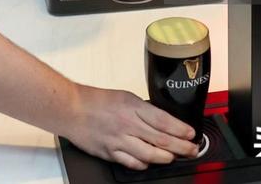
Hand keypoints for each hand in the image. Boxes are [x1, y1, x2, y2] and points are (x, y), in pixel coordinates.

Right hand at [63, 85, 199, 169]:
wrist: (69, 109)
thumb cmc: (94, 100)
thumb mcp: (124, 96)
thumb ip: (142, 108)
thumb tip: (161, 120)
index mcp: (132, 106)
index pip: (163, 120)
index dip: (180, 129)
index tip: (190, 133)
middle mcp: (127, 124)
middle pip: (160, 139)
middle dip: (180, 146)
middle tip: (191, 149)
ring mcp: (118, 140)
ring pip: (149, 154)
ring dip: (165, 157)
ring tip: (174, 157)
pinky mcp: (109, 152)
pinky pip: (132, 162)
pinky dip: (144, 164)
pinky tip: (150, 162)